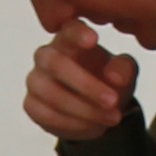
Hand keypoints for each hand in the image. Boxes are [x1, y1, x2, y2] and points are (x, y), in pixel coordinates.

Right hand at [22, 23, 137, 141]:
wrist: (95, 108)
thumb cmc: (107, 79)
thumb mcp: (124, 73)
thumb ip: (123, 70)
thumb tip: (116, 78)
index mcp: (69, 38)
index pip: (68, 29)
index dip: (78, 34)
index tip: (94, 40)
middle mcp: (46, 55)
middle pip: (56, 64)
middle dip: (86, 85)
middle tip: (113, 101)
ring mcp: (35, 80)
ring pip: (51, 94)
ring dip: (84, 110)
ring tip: (112, 118)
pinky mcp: (31, 105)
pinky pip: (47, 115)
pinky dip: (74, 124)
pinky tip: (94, 126)